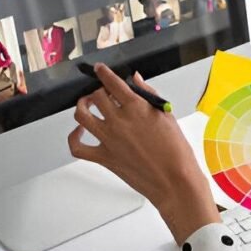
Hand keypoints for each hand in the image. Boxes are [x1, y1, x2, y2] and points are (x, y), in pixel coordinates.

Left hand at [68, 64, 218, 243]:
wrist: (174, 181)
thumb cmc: (176, 152)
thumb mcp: (167, 117)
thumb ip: (149, 95)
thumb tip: (136, 80)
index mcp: (136, 107)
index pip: (112, 82)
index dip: (104, 73)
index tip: (100, 69)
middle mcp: (118, 120)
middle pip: (96, 96)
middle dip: (99, 92)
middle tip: (103, 94)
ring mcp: (108, 139)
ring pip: (82, 115)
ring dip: (82, 106)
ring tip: (87, 105)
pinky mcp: (103, 157)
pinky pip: (77, 147)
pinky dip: (74, 137)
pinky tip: (79, 132)